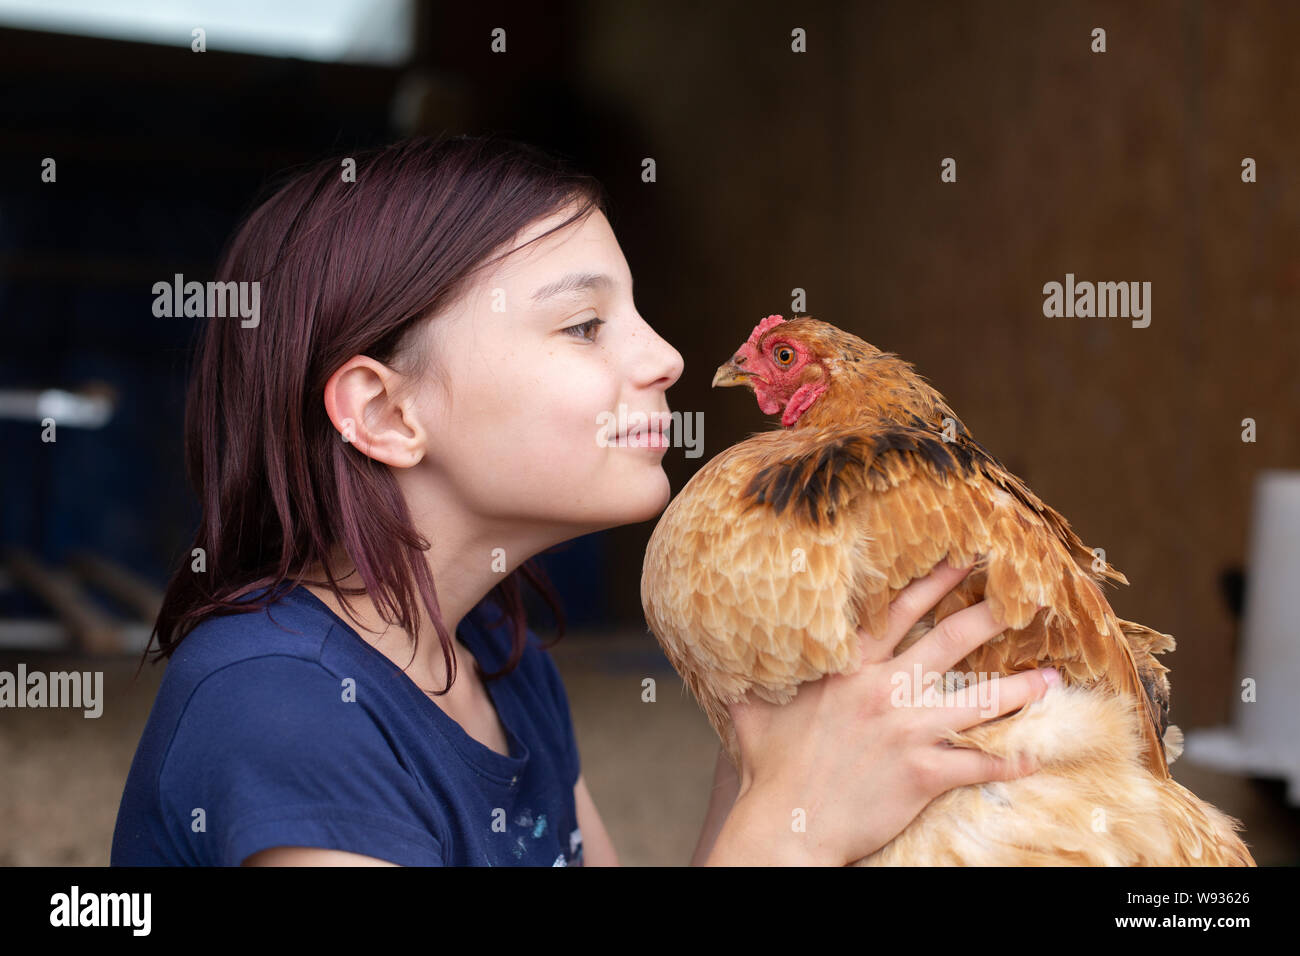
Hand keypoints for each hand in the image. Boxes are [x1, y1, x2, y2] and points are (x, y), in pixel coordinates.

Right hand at [720, 557, 1057, 865]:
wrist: (787, 824)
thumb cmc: (769, 768)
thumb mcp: (753, 709)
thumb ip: (754, 675)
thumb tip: (725, 651)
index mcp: (849, 669)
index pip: (899, 613)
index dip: (935, 582)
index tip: (965, 559)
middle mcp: (884, 690)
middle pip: (951, 641)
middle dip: (991, 614)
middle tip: (1025, 596)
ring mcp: (907, 730)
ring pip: (979, 700)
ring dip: (1020, 687)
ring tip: (1052, 677)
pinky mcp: (923, 772)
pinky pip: (978, 763)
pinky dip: (1011, 760)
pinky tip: (1036, 756)